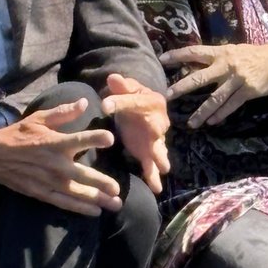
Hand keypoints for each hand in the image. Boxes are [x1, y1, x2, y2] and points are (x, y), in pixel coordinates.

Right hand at [0, 99, 120, 215]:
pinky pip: (63, 202)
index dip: (94, 138)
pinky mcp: (41, 193)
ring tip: (115, 204)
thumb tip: (85, 102)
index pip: (77, 139)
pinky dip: (79, 208)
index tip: (110, 138)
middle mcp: (53, 164)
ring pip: (76, 193)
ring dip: (96, 199)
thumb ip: (63, 112)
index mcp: (53, 142)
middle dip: (102, 182)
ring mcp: (48, 181)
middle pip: (82, 174)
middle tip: (118, 189)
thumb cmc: (18, 134)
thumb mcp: (39, 118)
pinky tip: (95, 212)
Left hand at [100, 73, 169, 194]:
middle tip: (158, 150)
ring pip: (158, 151)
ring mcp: (154, 140)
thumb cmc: (132, 95)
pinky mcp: (147, 151)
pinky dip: (153, 177)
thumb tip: (113, 78)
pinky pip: (151, 165)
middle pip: (155, 130)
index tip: (104, 105)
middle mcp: (158, 122)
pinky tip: (156, 189)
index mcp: (151, 102)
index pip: (135, 102)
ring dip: (160, 160)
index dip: (120, 103)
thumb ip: (121, 86)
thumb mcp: (127, 88)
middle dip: (156, 141)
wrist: (140, 106)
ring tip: (163, 169)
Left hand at [160, 42, 267, 127]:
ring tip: (191, 124)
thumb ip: (218, 58)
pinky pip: (231, 105)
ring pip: (214, 98)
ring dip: (202, 112)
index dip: (178, 55)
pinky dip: (221, 115)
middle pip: (199, 77)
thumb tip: (198, 64)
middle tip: (168, 96)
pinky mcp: (248, 91)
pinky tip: (212, 122)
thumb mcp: (236, 51)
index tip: (162, 59)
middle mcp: (226, 65)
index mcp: (222, 52)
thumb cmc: (257, 55)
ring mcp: (237, 79)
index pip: (195, 52)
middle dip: (182, 87)